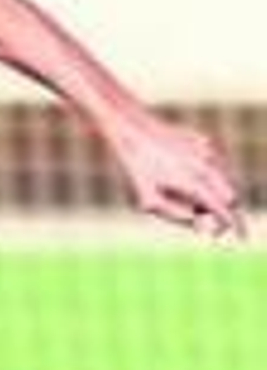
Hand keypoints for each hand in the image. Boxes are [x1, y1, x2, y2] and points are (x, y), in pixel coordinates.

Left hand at [112, 113, 244, 239]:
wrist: (132, 131)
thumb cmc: (137, 171)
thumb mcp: (149, 202)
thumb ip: (176, 216)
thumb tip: (203, 227)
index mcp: (193, 183)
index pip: (224, 209)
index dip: (233, 225)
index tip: (235, 237)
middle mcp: (206, 165)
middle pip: (231, 195)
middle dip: (224, 211)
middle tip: (207, 222)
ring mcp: (207, 151)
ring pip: (225, 179)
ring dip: (216, 194)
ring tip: (186, 196)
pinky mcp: (203, 141)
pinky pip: (215, 164)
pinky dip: (210, 177)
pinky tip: (183, 175)